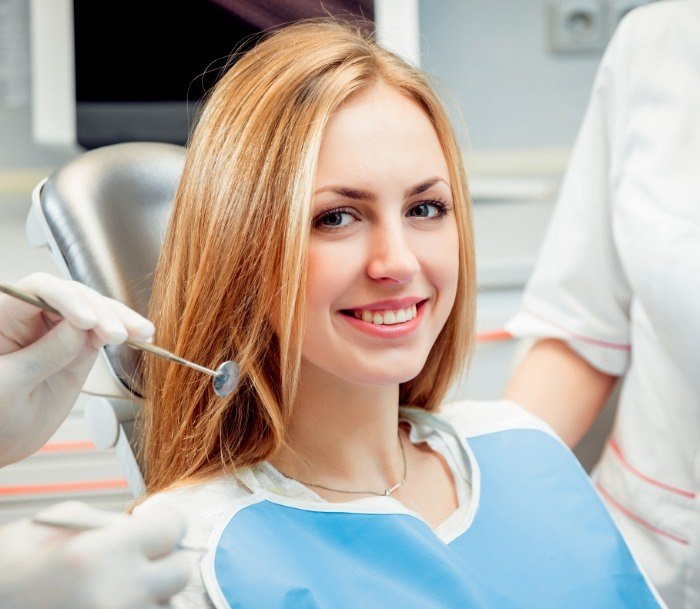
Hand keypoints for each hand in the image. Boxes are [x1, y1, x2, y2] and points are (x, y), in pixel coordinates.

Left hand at [0, 273, 153, 465]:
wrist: (0, 444)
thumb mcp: (9, 386)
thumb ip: (44, 355)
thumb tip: (80, 330)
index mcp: (3, 317)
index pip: (38, 290)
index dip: (67, 299)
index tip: (87, 321)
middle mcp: (31, 318)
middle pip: (73, 297)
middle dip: (100, 312)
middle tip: (118, 334)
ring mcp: (56, 332)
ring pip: (94, 311)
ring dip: (119, 319)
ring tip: (141, 333)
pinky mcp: (77, 348)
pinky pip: (102, 332)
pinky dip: (124, 333)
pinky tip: (141, 336)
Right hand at [0, 501, 189, 608]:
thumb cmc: (11, 564)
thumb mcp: (60, 522)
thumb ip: (114, 522)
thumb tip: (150, 528)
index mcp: (100, 554)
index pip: (173, 530)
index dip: (164, 525)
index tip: (154, 529)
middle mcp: (115, 594)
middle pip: (178, 573)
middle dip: (163, 562)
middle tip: (138, 560)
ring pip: (165, 606)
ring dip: (150, 595)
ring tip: (115, 588)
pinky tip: (109, 603)